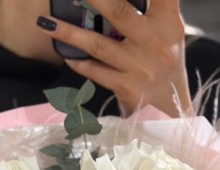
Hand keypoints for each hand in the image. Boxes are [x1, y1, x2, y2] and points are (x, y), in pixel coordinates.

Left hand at [38, 0, 192, 116]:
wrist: (173, 108)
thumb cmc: (165, 60)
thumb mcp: (169, 29)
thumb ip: (154, 5)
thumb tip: (110, 2)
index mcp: (167, 22)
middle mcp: (155, 43)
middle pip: (120, 12)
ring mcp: (139, 67)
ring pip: (99, 45)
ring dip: (69, 33)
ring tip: (46, 23)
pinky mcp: (127, 88)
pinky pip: (96, 72)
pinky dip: (79, 63)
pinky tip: (65, 55)